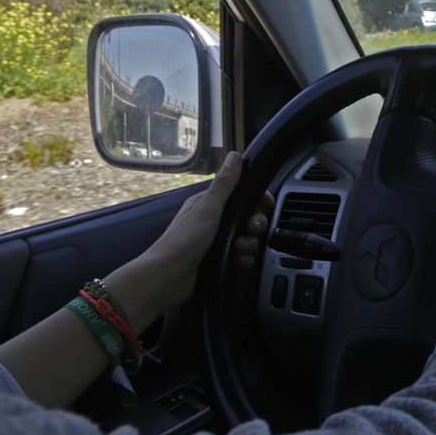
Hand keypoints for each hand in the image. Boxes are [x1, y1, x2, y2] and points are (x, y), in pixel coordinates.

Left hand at [104, 154, 272, 326]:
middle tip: (251, 230)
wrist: (168, 278)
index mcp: (207, 204)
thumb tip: (235, 156)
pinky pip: (240, 256)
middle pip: (245, 217)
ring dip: (248, 243)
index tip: (267, 204)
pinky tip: (239, 261)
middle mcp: (211, 220)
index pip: (238, 194)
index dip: (256, 198)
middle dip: (253, 224)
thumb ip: (224, 184)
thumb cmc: (183, 241)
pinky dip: (243, 259)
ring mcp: (213, 241)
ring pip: (244, 237)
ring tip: (241, 250)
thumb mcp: (207, 209)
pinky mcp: (217, 259)